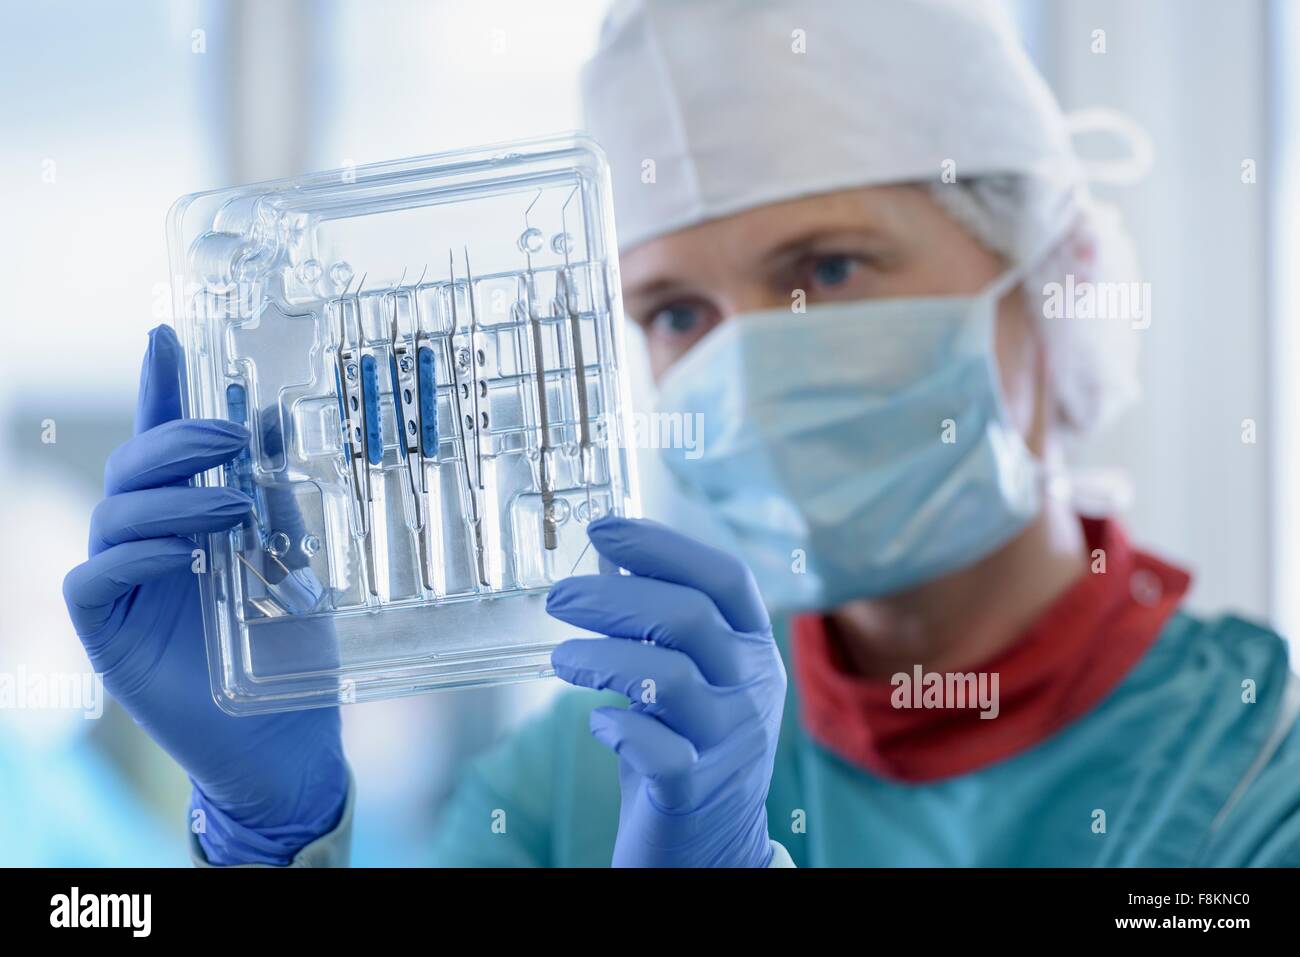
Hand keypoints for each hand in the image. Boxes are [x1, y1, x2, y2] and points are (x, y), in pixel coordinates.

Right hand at [62, 325, 346, 864]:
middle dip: (177, 439)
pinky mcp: (108, 632)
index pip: (168, 444)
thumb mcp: (294, 559)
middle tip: (228, 436)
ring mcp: (125, 586)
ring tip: (231, 506)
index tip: (168, 333)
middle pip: (134, 468)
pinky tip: (181, 553)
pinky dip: (135, 554)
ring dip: (172, 497)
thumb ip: (276, 495)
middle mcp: (151, 544)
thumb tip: (273, 417)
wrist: (288, 736)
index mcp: (192, 519)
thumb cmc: (291, 647)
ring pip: (115, 513)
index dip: (161, 388)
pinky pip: (95, 577)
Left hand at [547, 516, 785, 866]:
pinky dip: (619, 727)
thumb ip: (657, 618)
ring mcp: (730, 739)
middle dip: (613, 597)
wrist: (715, 845)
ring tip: (561, 659)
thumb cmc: (689, 742)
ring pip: (670, 677)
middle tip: (559, 598)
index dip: (663, 545)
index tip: (603, 528)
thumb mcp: (687, 673)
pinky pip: (658, 750)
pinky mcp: (697, 789)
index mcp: (753, 647)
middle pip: (689, 616)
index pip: (724, 577)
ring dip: (603, 658)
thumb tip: (611, 556)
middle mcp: (753, 687)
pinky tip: (597, 722)